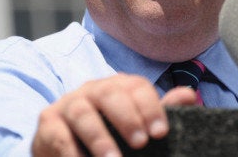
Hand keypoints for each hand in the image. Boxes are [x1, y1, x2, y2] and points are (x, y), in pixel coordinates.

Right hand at [31, 73, 196, 156]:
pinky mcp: (48, 122)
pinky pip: (58, 134)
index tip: (161, 133)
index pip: (136, 86)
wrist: (66, 147)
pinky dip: (70, 150)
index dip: (150, 107)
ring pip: (82, 112)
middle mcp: (93, 90)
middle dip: (127, 117)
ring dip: (98, 136)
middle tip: (141, 143)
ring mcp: (68, 104)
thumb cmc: (109, 133)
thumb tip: (190, 95)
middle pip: (109, 93)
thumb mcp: (136, 124)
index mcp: (118, 87)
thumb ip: (159, 112)